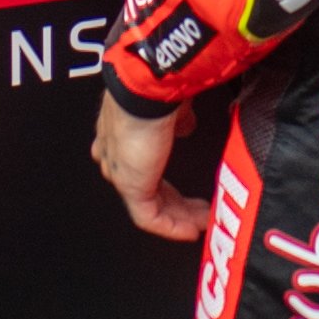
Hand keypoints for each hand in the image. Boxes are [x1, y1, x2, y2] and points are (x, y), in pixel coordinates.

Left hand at [93, 92, 208, 242]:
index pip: (144, 168)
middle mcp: (116, 156)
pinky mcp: (131, 186)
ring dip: (179, 217)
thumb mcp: (170, 108)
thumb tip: (186, 126)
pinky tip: (192, 230)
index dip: (167, 184)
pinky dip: (173, 227)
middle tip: (201, 212)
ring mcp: (121, 173)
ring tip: (202, 222)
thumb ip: (177, 121)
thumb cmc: (155, 89)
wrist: (145, 88)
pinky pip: (150, 217)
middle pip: (149, 192)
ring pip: (151, 206)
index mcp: (121, 136)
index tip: (187, 192)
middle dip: (178, 205)